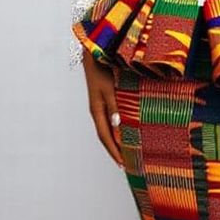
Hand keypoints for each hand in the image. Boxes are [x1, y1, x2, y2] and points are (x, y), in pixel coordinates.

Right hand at [82, 52, 124, 168]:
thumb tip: (117, 125)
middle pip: (105, 137)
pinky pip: (109, 121)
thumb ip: (114, 106)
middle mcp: (97, 111)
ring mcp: (99, 107)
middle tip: (125, 164)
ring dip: (115, 142)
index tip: (122, 163)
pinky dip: (116, 130)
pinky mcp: (103, 101)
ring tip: (125, 153)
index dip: (113, 151)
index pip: (105, 137)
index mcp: (97, 111)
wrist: (94, 56)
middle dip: (114, 151)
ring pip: (107, 130)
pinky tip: (123, 132)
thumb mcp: (109, 89)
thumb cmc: (102, 70)